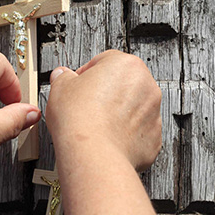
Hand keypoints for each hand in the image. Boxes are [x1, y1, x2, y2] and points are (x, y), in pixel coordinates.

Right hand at [46, 50, 161, 170]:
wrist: (93, 154)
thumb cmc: (80, 118)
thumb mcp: (60, 86)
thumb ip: (63, 77)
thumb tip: (62, 76)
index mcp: (126, 65)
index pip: (104, 60)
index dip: (86, 73)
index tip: (77, 84)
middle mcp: (146, 86)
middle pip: (122, 83)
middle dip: (104, 92)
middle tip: (85, 103)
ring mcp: (153, 114)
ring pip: (132, 107)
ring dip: (116, 112)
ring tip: (94, 123)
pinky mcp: (153, 139)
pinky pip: (137, 131)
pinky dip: (124, 133)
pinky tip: (106, 137)